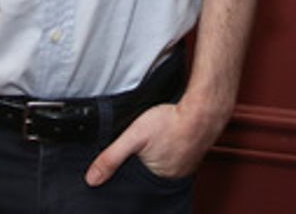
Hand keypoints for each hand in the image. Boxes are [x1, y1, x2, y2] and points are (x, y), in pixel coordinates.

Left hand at [84, 93, 230, 186]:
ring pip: (165, 169)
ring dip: (158, 161)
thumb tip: (92, 178)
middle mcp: (173, 177)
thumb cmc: (173, 120)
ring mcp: (186, 166)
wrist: (203, 108)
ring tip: (155, 146)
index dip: (129, 179)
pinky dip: (171, 153)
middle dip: (143, 170)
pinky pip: (178, 159)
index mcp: (156, 180)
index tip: (127, 170)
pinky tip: (169, 140)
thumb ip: (111, 157)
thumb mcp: (134, 136)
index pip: (136, 188)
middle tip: (142, 153)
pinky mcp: (194, 154)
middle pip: (150, 179)